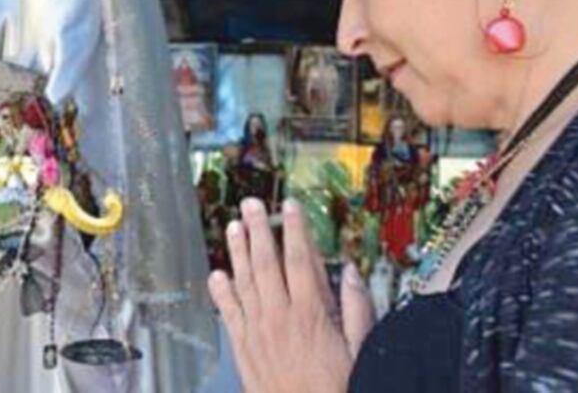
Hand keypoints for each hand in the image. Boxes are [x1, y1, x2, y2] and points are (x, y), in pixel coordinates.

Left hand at [208, 198, 374, 392]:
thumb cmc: (336, 389)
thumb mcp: (361, 351)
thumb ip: (357, 309)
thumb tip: (352, 272)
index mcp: (310, 313)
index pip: (300, 260)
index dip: (294, 229)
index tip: (289, 206)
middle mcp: (280, 316)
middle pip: (266, 263)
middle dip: (259, 230)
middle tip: (251, 204)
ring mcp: (258, 331)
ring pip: (245, 281)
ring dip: (237, 252)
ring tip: (232, 226)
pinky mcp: (244, 348)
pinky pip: (230, 313)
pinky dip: (221, 292)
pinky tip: (216, 275)